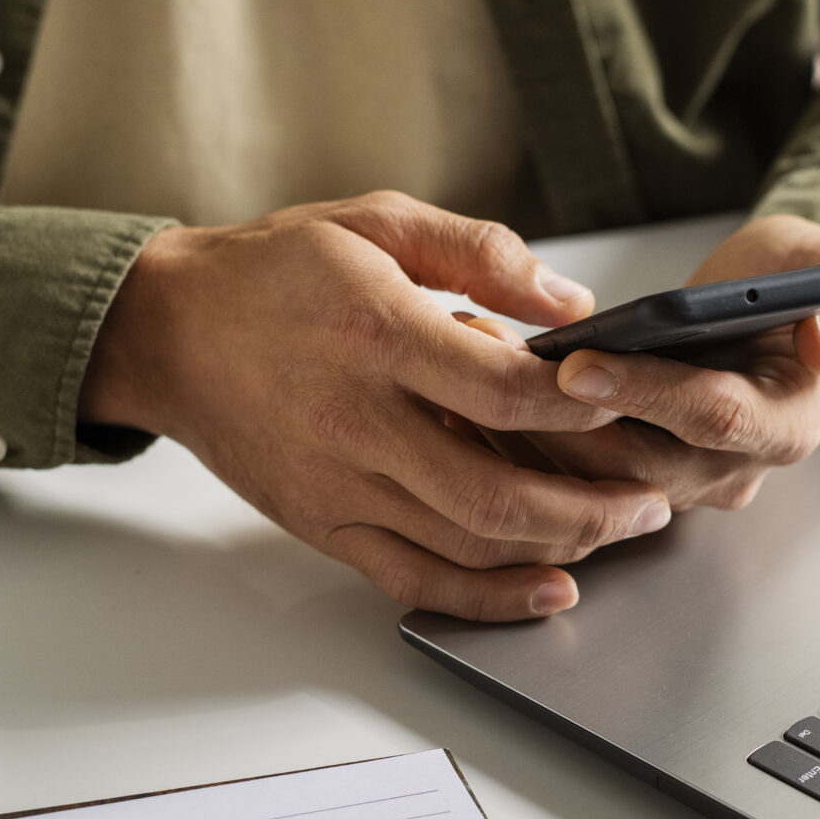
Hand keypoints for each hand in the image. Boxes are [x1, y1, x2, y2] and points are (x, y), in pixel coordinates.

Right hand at [79, 193, 673, 620]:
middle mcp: (353, 418)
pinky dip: (489, 597)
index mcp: (372, 331)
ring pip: (466, 542)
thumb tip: (571, 304)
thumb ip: (479, 252)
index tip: (626, 397)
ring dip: (558, 546)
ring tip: (618, 528)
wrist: (168, 333)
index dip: (578, 403)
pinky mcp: (324, 524)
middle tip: (651, 496)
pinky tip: (549, 589)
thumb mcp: (376, 221)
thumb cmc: (273, 273)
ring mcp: (337, 483)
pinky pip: (416, 579)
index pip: (499, 388)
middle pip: (494, 489)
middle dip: (592, 504)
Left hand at [461, 214, 819, 509]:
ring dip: (523, 432)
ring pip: (589, 480)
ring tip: (466, 370)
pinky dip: (514, 444)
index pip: (712, 419)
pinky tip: (463, 397)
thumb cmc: (795, 284)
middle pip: (636, 465)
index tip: (580, 364)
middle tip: (490, 369)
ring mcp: (673, 482)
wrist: (766, 308)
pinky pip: (565, 480)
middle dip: (559, 419)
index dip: (646, 393)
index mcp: (784, 426)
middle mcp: (728, 469)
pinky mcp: (624, 481)